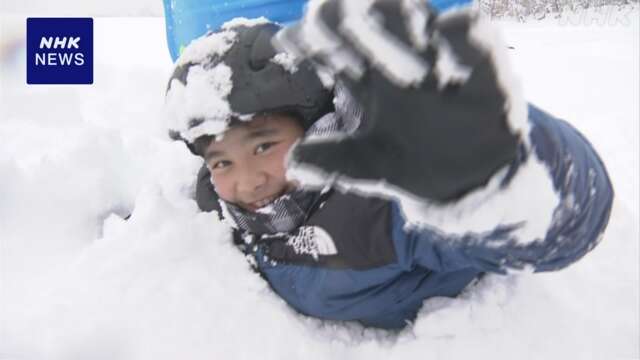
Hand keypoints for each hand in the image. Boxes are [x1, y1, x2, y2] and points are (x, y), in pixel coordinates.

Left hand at [275, 0, 522, 201]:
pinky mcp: (483, 68)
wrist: (468, 184)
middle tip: (322, 18)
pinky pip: (475, 35)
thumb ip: (331, 161)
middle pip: (369, 17)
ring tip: (371, 18)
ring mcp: (440, 58)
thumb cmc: (411, 161)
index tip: (290, 42)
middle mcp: (399, 56)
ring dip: (394, 15)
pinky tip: (446, 29)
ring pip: (415, 17)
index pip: (332, 43)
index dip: (310, 38)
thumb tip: (292, 163)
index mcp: (367, 74)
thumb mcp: (367, 164)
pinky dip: (460, 31)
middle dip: (343, 14)